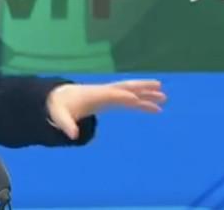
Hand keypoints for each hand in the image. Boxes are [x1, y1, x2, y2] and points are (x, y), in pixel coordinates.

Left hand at [46, 79, 164, 139]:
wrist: (60, 97)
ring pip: (131, 91)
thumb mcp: (60, 116)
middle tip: (159, 89)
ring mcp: (109, 94)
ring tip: (163, 97)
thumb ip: (66, 125)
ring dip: (146, 93)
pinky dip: (142, 102)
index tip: (136, 99)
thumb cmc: (61, 107)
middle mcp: (105, 91)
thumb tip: (73, 136)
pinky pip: (130, 99)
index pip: (112, 94)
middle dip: (142, 88)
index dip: (123, 96)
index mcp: (95, 95)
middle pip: (126, 87)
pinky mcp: (111, 99)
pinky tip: (154, 108)